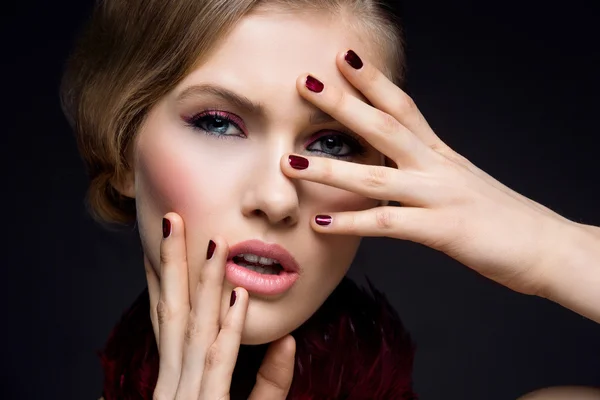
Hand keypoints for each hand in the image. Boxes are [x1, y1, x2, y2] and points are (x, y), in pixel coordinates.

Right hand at [144, 212, 295, 398]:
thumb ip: (269, 380)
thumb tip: (287, 341)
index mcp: (178, 381)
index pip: (169, 323)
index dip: (163, 281)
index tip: (160, 245)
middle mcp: (175, 383)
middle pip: (173, 313)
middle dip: (171, 263)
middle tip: (171, 219)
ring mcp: (187, 396)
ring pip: (196, 328)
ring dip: (205, 281)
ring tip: (214, 240)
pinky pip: (220, 362)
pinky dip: (229, 327)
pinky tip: (239, 295)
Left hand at [282, 50, 576, 296]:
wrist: (547, 248)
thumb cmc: (502, 219)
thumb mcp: (461, 182)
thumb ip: (428, 171)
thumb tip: (394, 170)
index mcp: (441, 154)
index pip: (403, 107)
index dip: (373, 81)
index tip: (343, 60)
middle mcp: (437, 167)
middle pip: (385, 126)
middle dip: (344, 103)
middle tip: (306, 82)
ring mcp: (439, 196)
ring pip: (376, 176)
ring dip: (331, 167)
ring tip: (289, 161)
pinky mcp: (443, 230)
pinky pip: (388, 224)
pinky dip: (352, 223)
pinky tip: (320, 222)